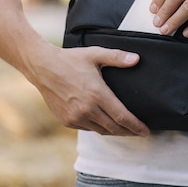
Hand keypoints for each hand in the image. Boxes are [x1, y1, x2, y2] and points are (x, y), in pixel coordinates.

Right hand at [27, 44, 149, 136]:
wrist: (42, 67)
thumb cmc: (71, 59)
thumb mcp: (96, 54)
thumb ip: (117, 57)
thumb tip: (137, 59)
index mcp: (97, 94)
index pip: (122, 117)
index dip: (136, 126)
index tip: (146, 131)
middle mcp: (86, 109)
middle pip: (114, 128)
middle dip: (129, 132)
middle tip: (140, 132)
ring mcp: (75, 117)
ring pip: (101, 131)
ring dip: (114, 132)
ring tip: (125, 130)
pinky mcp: (66, 121)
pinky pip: (88, 128)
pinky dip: (99, 128)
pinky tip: (106, 124)